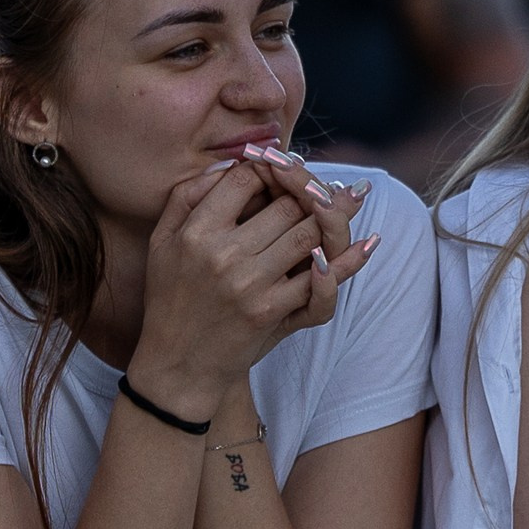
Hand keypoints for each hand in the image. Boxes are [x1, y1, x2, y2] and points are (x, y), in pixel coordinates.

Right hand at [133, 159, 372, 403]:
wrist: (178, 365)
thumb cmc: (170, 297)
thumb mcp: (162, 241)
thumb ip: (187, 196)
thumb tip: (232, 164)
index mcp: (197, 232)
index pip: (244, 179)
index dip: (266, 166)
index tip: (275, 168)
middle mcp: (224, 255)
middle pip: (286, 204)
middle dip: (307, 189)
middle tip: (320, 184)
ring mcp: (251, 284)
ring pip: (309, 234)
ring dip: (332, 217)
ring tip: (351, 199)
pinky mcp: (272, 311)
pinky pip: (319, 280)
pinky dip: (345, 262)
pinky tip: (366, 243)